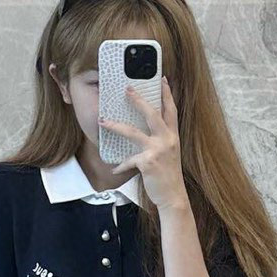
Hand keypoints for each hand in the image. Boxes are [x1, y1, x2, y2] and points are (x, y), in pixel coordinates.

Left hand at [98, 75, 186, 209]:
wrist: (173, 197)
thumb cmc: (169, 176)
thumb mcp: (169, 154)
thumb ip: (160, 140)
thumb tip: (145, 131)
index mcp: (173, 136)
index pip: (171, 110)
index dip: (167, 94)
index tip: (163, 79)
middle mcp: (167, 140)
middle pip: (152, 114)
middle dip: (138, 100)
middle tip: (127, 88)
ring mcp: (158, 150)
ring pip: (133, 132)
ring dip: (116, 126)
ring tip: (102, 121)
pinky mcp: (148, 162)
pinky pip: (129, 160)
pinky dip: (120, 166)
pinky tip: (114, 170)